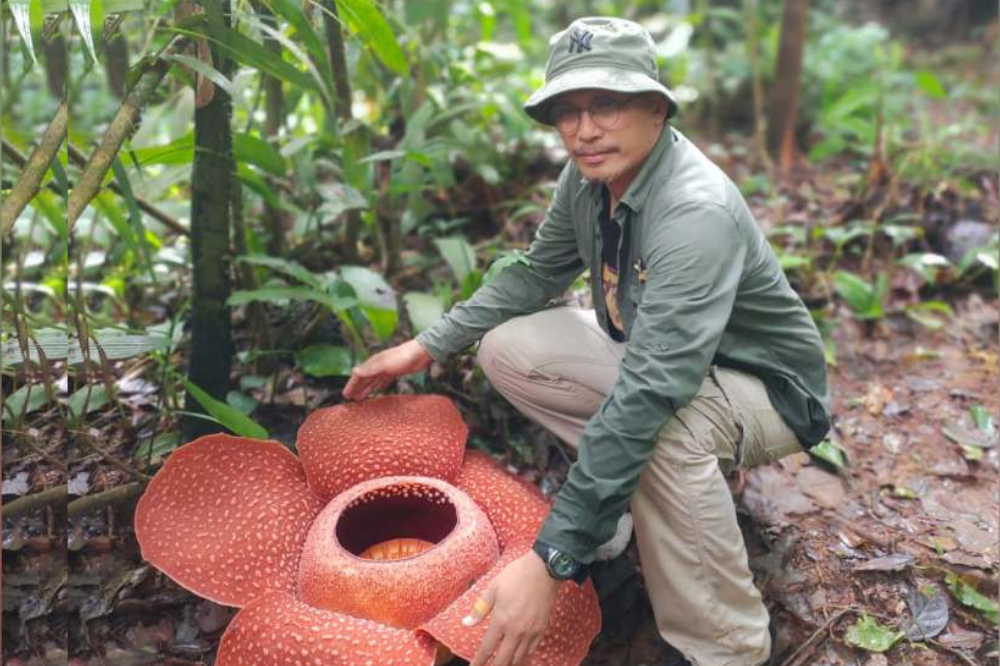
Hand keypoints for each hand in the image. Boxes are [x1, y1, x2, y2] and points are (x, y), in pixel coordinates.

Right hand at [342, 340, 432, 400]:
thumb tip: (354, 371)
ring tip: (361, 398)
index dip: (352, 385)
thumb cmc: (403, 357)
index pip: (358, 375)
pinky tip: (377, 392)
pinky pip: (383, 381)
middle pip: (365, 378)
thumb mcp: (384, 364)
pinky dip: (378, 386)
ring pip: (373, 380)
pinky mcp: (395, 371)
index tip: (346, 395)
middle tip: (350, 399)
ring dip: (366, 389)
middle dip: (357, 388)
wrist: (421, 353)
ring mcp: (387, 368)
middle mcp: (378, 365)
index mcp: (374, 363)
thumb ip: (370, 369)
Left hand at [464, 550, 560, 665]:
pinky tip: (519, 658)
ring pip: (518, 658)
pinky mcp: (541, 629)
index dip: (479, 661)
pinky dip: (524, 658)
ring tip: (503, 664)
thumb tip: (466, 623)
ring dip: (509, 664)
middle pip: (503, 659)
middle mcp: (515, 630)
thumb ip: (480, 609)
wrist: (544, 569)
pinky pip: (532, 650)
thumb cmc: (516, 575)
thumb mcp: (493, 588)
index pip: (487, 648)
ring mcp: (530, 632)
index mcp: (501, 620)